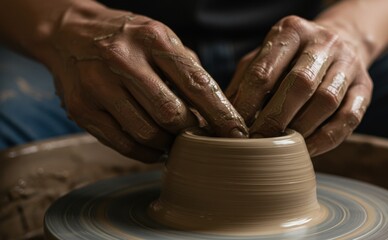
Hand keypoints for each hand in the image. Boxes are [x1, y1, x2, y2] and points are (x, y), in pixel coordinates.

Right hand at [47, 3, 247, 161]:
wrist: (69, 33)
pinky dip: (145, 152)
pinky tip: (153, 146)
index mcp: (153, 40)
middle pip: (171, 114)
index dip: (221, 114)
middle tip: (197, 134)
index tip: (236, 133)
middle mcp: (123, 60)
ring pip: (148, 133)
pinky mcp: (81, 110)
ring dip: (167, 144)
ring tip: (172, 138)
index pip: (196, 84)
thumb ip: (188, 71)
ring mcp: (98, 86)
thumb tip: (216, 111)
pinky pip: (123, 144)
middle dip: (190, 131)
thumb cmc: (127, 39)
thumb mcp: (161, 40)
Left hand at [226, 16, 372, 155]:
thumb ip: (244, 83)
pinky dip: (326, 138)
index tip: (236, 129)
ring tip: (281, 148)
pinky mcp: (366, 86)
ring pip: (327, 101)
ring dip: (301, 129)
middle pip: (299, 84)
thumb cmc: (290, 57)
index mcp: (290, 31)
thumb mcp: (263, 58)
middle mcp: (323, 42)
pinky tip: (307, 149)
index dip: (247, 104)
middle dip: (275, 118)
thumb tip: (223, 119)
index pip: (264, 71)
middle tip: (257, 142)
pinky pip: (349, 117)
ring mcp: (349, 63)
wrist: (340, 41)